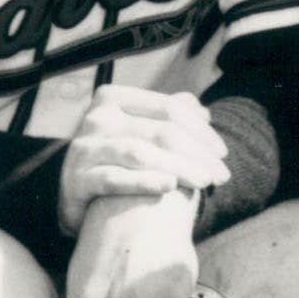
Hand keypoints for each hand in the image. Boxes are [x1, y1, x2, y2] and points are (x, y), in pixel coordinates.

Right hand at [58, 88, 230, 233]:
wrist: (80, 199)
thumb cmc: (119, 162)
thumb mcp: (140, 132)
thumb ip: (168, 117)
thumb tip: (202, 110)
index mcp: (113, 98)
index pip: (169, 108)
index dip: (201, 130)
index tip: (223, 152)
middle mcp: (96, 118)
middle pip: (160, 132)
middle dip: (198, 154)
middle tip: (222, 175)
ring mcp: (84, 148)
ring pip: (141, 154)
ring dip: (180, 168)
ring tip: (204, 182)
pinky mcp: (76, 180)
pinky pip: (114, 178)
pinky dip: (143, 182)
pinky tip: (168, 187)